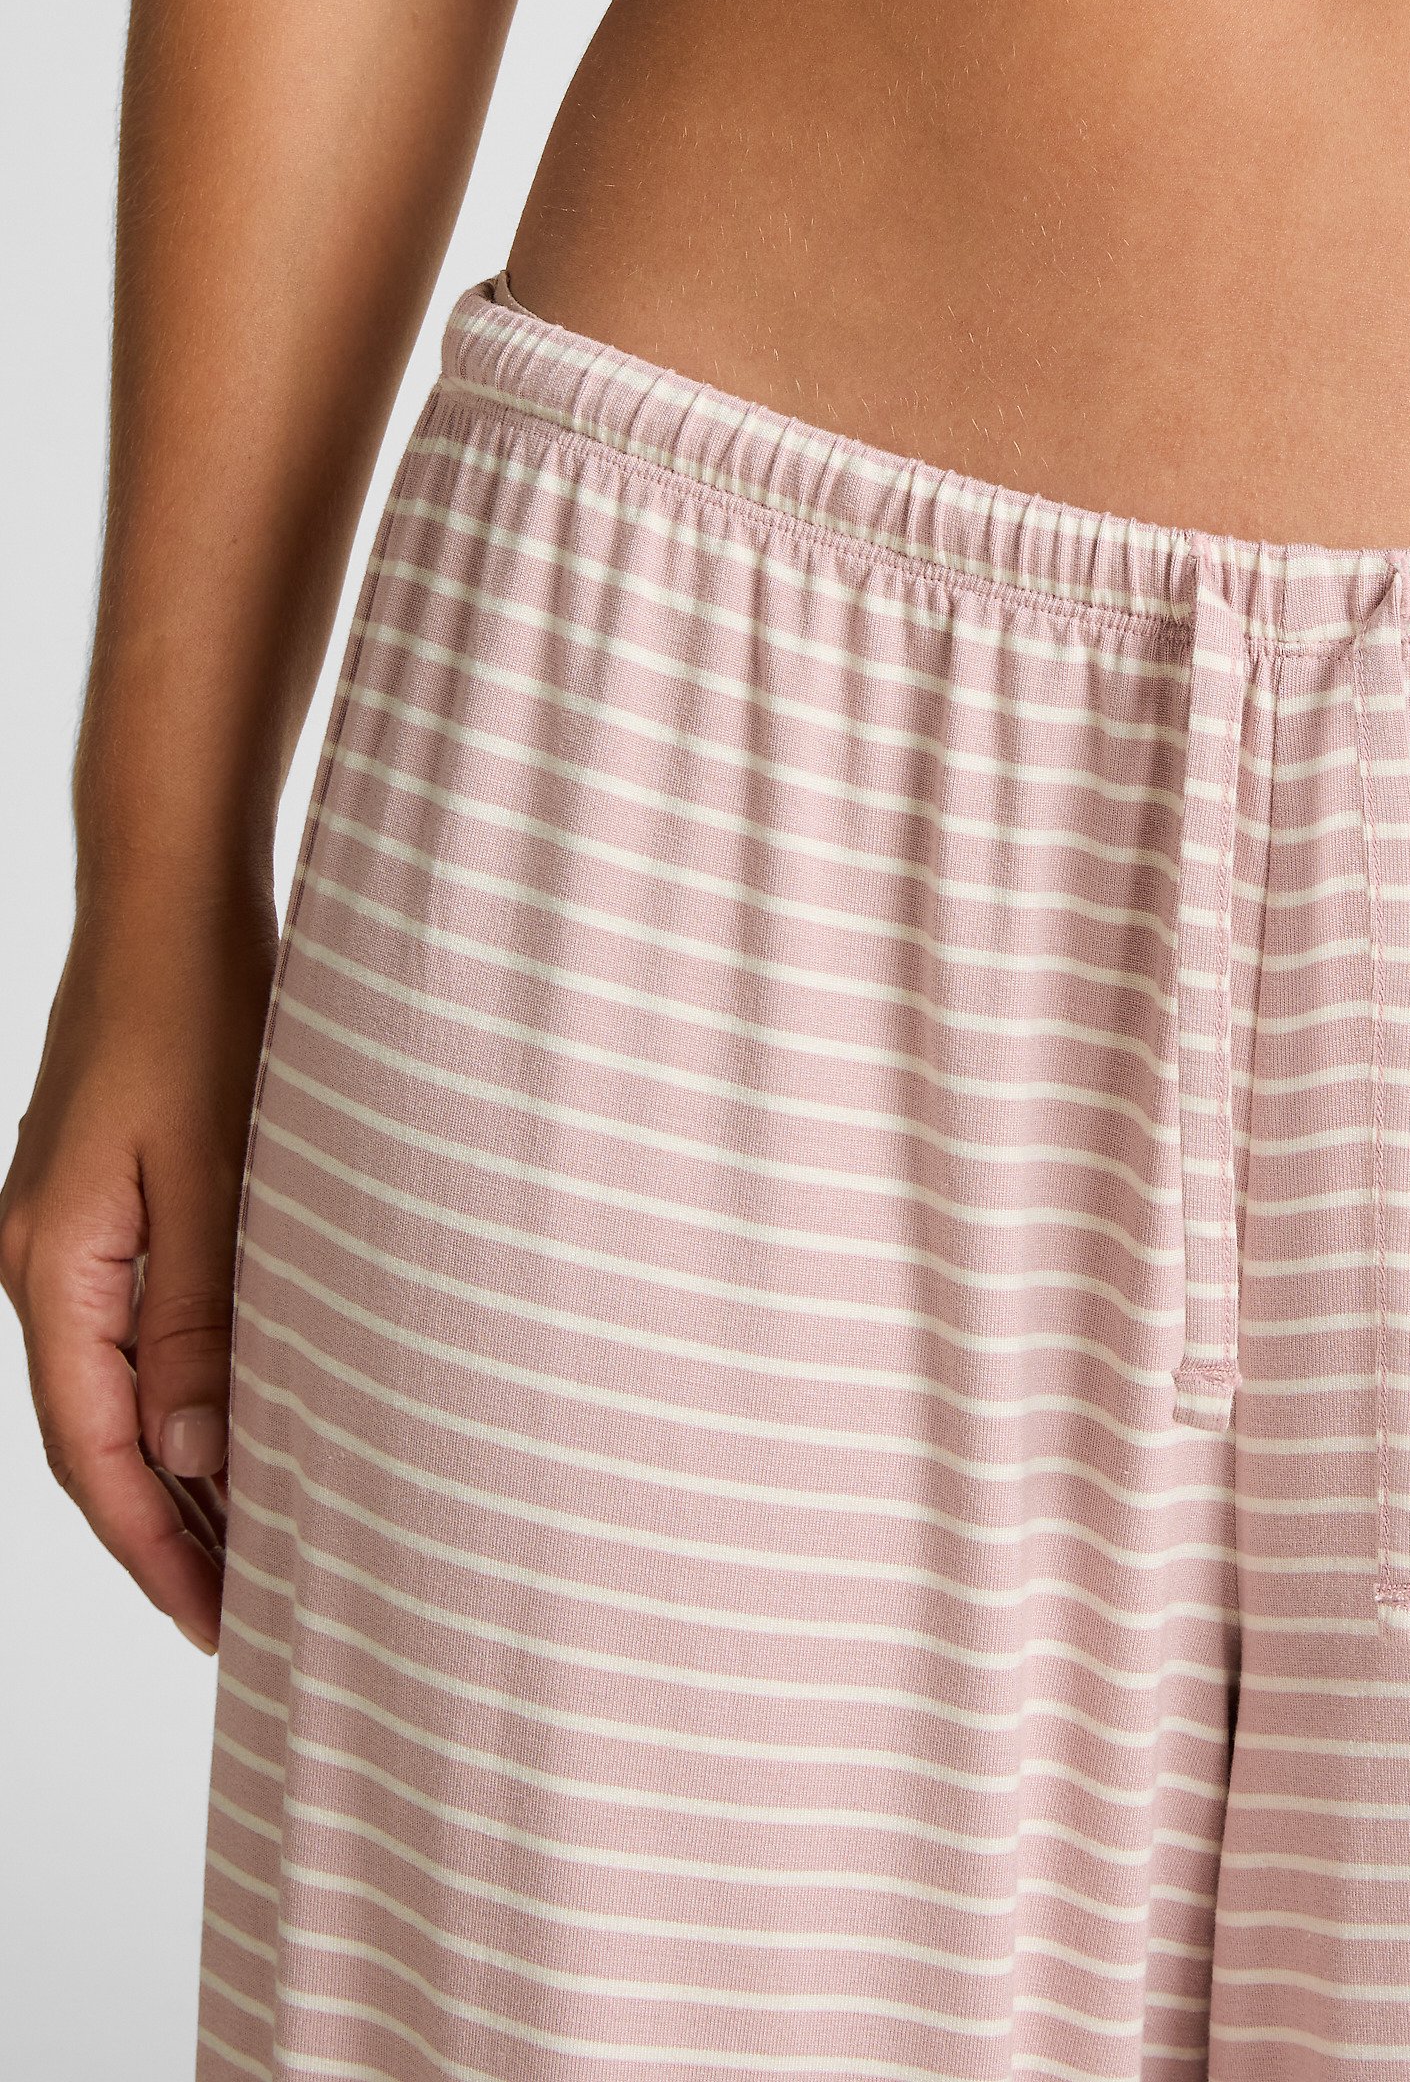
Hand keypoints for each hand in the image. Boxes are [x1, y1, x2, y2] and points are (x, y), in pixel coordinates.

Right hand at [0, 907, 274, 1654]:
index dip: (156, 1548)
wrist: (170, 899)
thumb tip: (196, 1458)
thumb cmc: (198, 1012)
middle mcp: (43, 1263)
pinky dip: (180, 1395)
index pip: (96, 1452)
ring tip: (252, 1548)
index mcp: (54, 1267)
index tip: (217, 1625)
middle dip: (166, 1533)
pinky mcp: (109, 1201)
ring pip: (115, 1390)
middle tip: (247, 1616)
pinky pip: (133, 1332)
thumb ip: (200, 1314)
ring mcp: (69, 1233)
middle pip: (96, 1439)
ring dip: (176, 1471)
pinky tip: (237, 1422)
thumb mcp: (212, 1170)